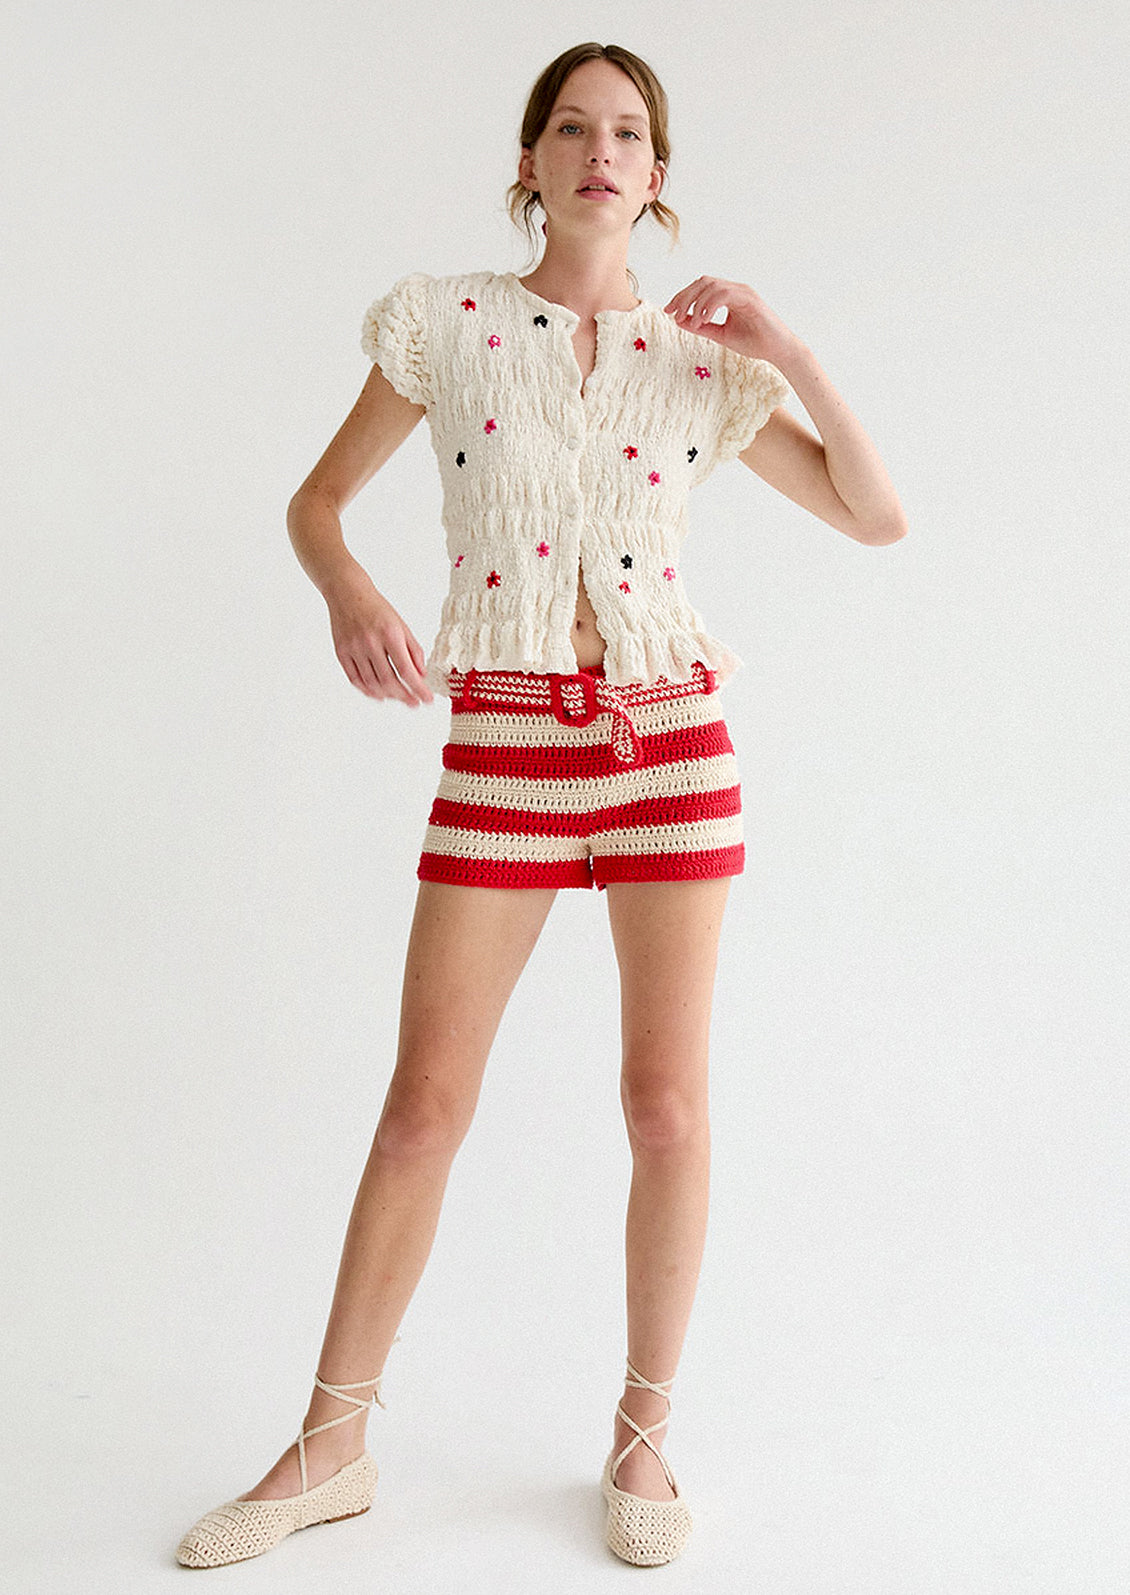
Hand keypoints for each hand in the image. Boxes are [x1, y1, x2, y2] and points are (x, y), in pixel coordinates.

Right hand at [322, 563, 433, 706]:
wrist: (347, 593)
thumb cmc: (377, 608)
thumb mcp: (401, 625)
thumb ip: (413, 650)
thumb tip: (421, 675)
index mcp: (389, 634)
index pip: (406, 670)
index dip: (418, 688)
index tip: (427, 699)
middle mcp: (370, 643)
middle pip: (389, 680)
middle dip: (404, 696)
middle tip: (414, 703)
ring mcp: (354, 649)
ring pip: (372, 683)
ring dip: (387, 695)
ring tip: (399, 697)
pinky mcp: (341, 653)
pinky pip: (355, 679)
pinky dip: (368, 691)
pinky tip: (379, 695)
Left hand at [663, 276, 798, 366]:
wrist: (777, 351)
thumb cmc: (753, 342)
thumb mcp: (720, 335)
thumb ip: (701, 327)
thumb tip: (680, 321)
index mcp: (728, 295)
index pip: (700, 287)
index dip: (682, 297)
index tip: (669, 311)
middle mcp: (735, 289)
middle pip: (703, 282)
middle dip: (684, 297)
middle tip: (672, 314)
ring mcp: (743, 292)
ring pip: (711, 286)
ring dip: (696, 303)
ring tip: (691, 321)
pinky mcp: (750, 299)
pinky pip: (724, 295)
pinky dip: (709, 306)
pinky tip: (703, 320)